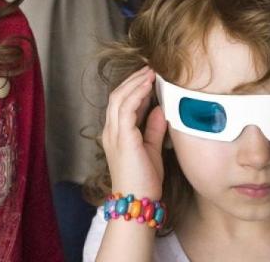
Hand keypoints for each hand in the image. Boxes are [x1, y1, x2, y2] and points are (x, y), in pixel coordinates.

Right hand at [102, 66, 166, 199]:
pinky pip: (126, 108)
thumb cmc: (144, 181)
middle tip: (149, 68)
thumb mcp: (151, 150)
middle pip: (117, 96)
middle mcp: (111, 131)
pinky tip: (148, 85)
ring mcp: (114, 134)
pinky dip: (137, 93)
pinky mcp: (122, 137)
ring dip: (135, 82)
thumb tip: (159, 109)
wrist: (138, 201)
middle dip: (133, 80)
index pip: (121, 104)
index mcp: (116, 135)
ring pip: (119, 98)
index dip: (134, 88)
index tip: (149, 77)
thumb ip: (153, 129)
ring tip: (150, 71)